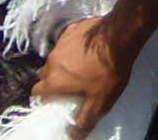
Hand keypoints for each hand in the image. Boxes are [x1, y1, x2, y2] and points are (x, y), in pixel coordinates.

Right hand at [34, 16, 133, 138]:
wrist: (120, 35)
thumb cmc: (108, 71)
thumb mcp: (99, 102)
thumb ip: (84, 121)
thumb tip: (73, 136)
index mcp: (55, 80)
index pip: (38, 92)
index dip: (46, 98)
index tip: (58, 100)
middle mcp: (52, 61)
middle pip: (45, 75)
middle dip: (53, 81)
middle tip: (70, 85)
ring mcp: (60, 43)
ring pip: (55, 58)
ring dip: (62, 64)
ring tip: (79, 67)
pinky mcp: (70, 29)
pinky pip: (65, 42)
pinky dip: (71, 48)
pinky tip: (86, 49)